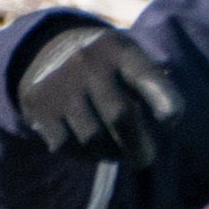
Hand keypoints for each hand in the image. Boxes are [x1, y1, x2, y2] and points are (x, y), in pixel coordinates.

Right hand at [16, 24, 182, 164]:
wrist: (48, 50)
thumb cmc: (109, 68)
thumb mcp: (132, 62)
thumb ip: (155, 91)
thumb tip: (166, 125)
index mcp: (119, 49)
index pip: (148, 78)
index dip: (167, 104)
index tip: (171, 121)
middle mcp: (87, 62)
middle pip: (120, 117)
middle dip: (140, 147)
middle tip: (146, 159)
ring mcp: (59, 82)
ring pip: (93, 138)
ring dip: (111, 153)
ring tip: (117, 150)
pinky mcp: (37, 103)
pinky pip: (67, 144)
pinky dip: (84, 155)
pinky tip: (91, 147)